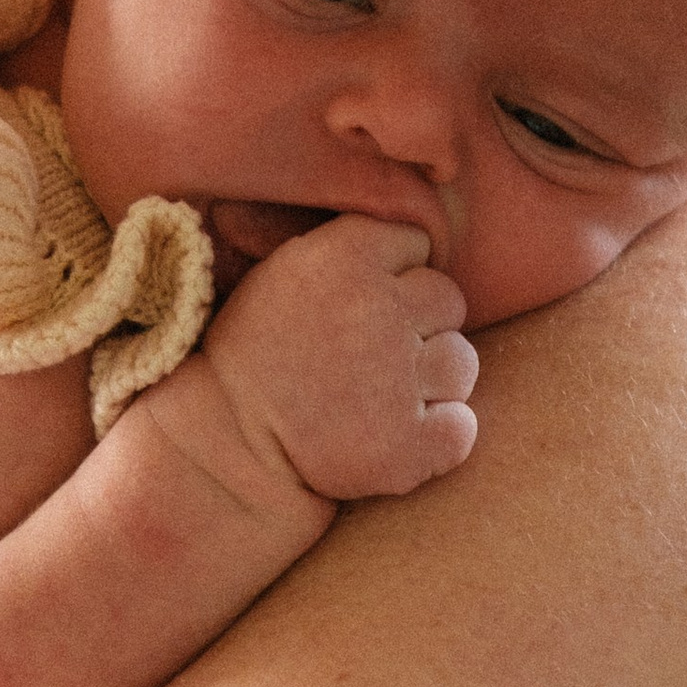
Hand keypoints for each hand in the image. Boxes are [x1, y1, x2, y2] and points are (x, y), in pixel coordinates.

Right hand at [202, 215, 479, 500]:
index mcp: (345, 256)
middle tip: (371, 359)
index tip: (359, 307)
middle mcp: (378, 309)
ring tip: (380, 400)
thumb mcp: (285, 271)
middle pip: (447, 300)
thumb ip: (349, 248)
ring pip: (461, 362)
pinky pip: (461, 428)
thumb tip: (417, 241)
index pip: (416, 244)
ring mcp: (398, 379)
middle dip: (420, 326)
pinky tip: (392, 439)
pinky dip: (437, 438)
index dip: (393, 276)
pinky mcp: (408, 445)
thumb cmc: (258, 356)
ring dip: (433, 382)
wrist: (226, 442)